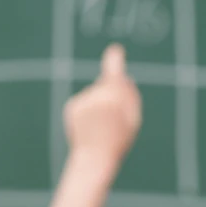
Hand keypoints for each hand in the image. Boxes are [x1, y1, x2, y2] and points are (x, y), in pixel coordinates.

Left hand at [64, 44, 140, 161]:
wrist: (94, 156)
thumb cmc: (117, 139)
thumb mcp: (133, 118)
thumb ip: (129, 95)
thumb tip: (122, 78)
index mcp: (117, 94)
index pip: (115, 70)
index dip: (115, 59)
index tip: (115, 50)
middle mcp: (98, 92)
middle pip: (105, 85)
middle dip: (109, 94)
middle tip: (112, 119)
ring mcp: (84, 98)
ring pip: (93, 95)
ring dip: (97, 106)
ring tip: (99, 127)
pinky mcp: (73, 105)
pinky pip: (82, 103)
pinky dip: (86, 112)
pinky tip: (89, 126)